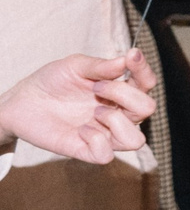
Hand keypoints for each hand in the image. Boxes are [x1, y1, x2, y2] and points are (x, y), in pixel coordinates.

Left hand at [0, 52, 154, 163]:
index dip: (144, 70)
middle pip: (147, 108)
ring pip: (135, 140)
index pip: (147, 83)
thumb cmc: (52, 81)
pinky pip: (106, 155)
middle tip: (97, 87)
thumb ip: (101, 65)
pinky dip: (96, 140)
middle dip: (123, 94)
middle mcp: (118, 113)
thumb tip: (125, 60)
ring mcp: (104, 133)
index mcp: (120, 91)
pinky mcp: (86, 150)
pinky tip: (81, 130)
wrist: (23, 101)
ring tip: (95, 112)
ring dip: (116, 121)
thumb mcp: (75, 65)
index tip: (131, 55)